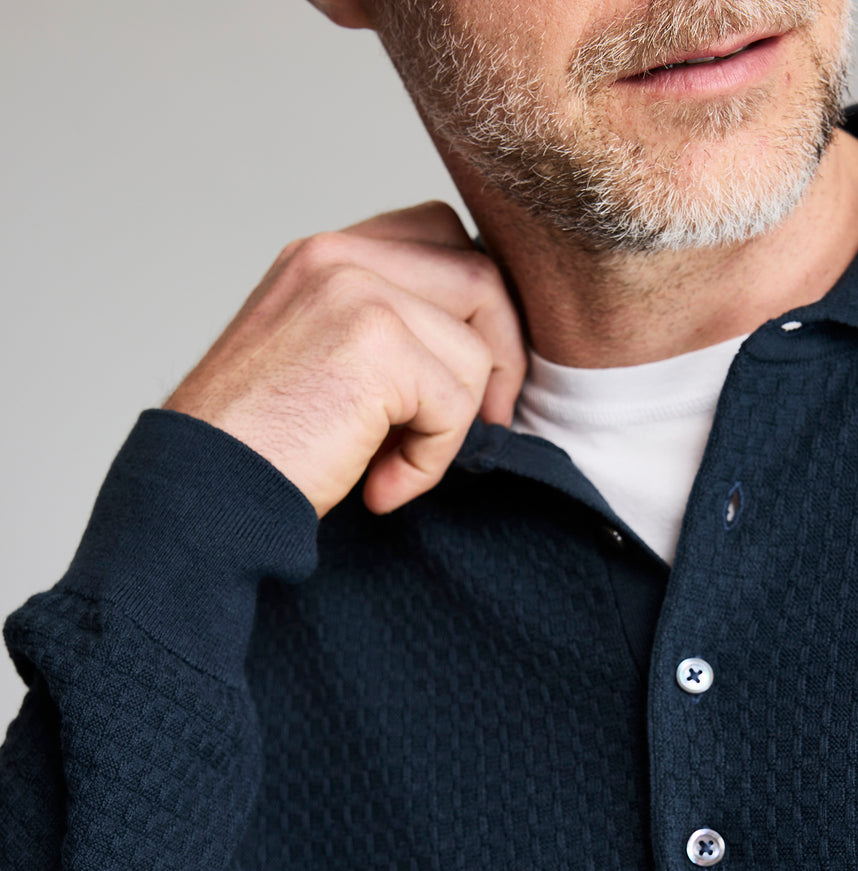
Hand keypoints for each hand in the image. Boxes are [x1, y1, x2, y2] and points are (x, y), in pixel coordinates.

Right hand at [163, 201, 526, 516]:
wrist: (200, 488)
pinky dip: (432, 459)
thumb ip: (385, 333)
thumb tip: (479, 354)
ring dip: (457, 422)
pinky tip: (384, 488)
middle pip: (478, 272)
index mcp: (325, 256)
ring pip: (474, 346)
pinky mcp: (375, 344)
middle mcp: (339, 256)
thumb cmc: (258, 446)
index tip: (473, 376)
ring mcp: (357, 292)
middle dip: (499, 353)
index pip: (440, 236)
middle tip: (487, 421)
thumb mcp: (321, 364)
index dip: (476, 307)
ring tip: (401, 467)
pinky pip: (455, 403)